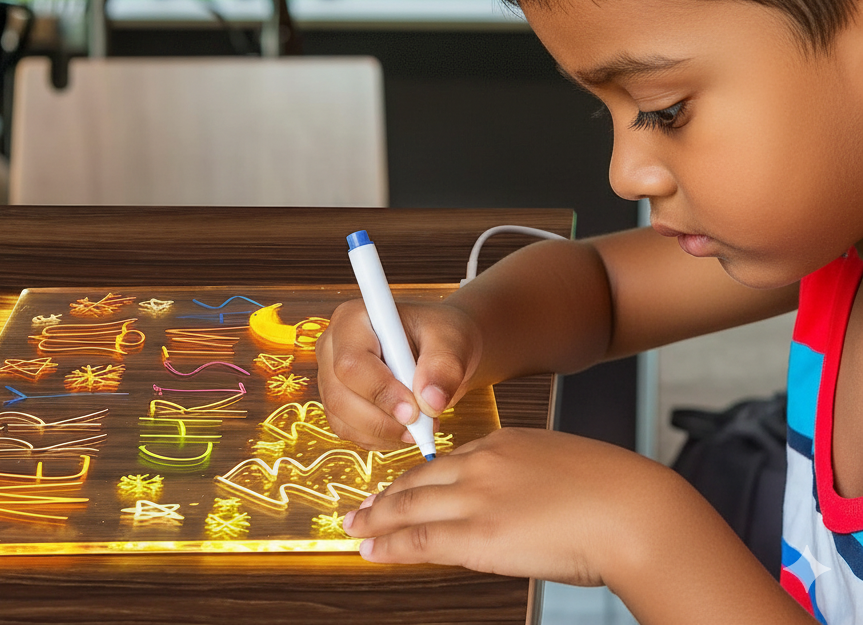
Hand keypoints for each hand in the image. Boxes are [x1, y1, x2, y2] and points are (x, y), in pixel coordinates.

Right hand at [316, 299, 482, 449]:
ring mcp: (330, 377)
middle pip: (340, 397)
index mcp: (353, 318)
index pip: (352, 363)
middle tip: (425, 425)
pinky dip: (381, 439)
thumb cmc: (442, 336)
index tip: (415, 411)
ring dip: (386, 433)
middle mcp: (333, 346)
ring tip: (424, 425)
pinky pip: (350, 432)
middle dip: (384, 420)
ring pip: (343, 421)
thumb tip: (430, 402)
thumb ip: (444, 366)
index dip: (380, 391)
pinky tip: (408, 428)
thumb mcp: (452, 340)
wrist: (440, 350)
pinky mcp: (338, 403)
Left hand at [341, 427, 685, 586]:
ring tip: (356, 528)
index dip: (422, 478)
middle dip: (388, 495)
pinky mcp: (478, 534)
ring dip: (378, 519)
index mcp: (507, 442)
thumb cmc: (617, 494)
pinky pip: (421, 539)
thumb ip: (535, 480)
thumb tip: (529, 505)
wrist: (634, 510)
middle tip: (365, 507)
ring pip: (410, 506)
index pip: (451, 461)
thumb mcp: (566, 468)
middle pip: (421, 479)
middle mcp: (483, 464)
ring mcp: (477, 497)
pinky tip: (373, 549)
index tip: (407, 487)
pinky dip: (391, 544)